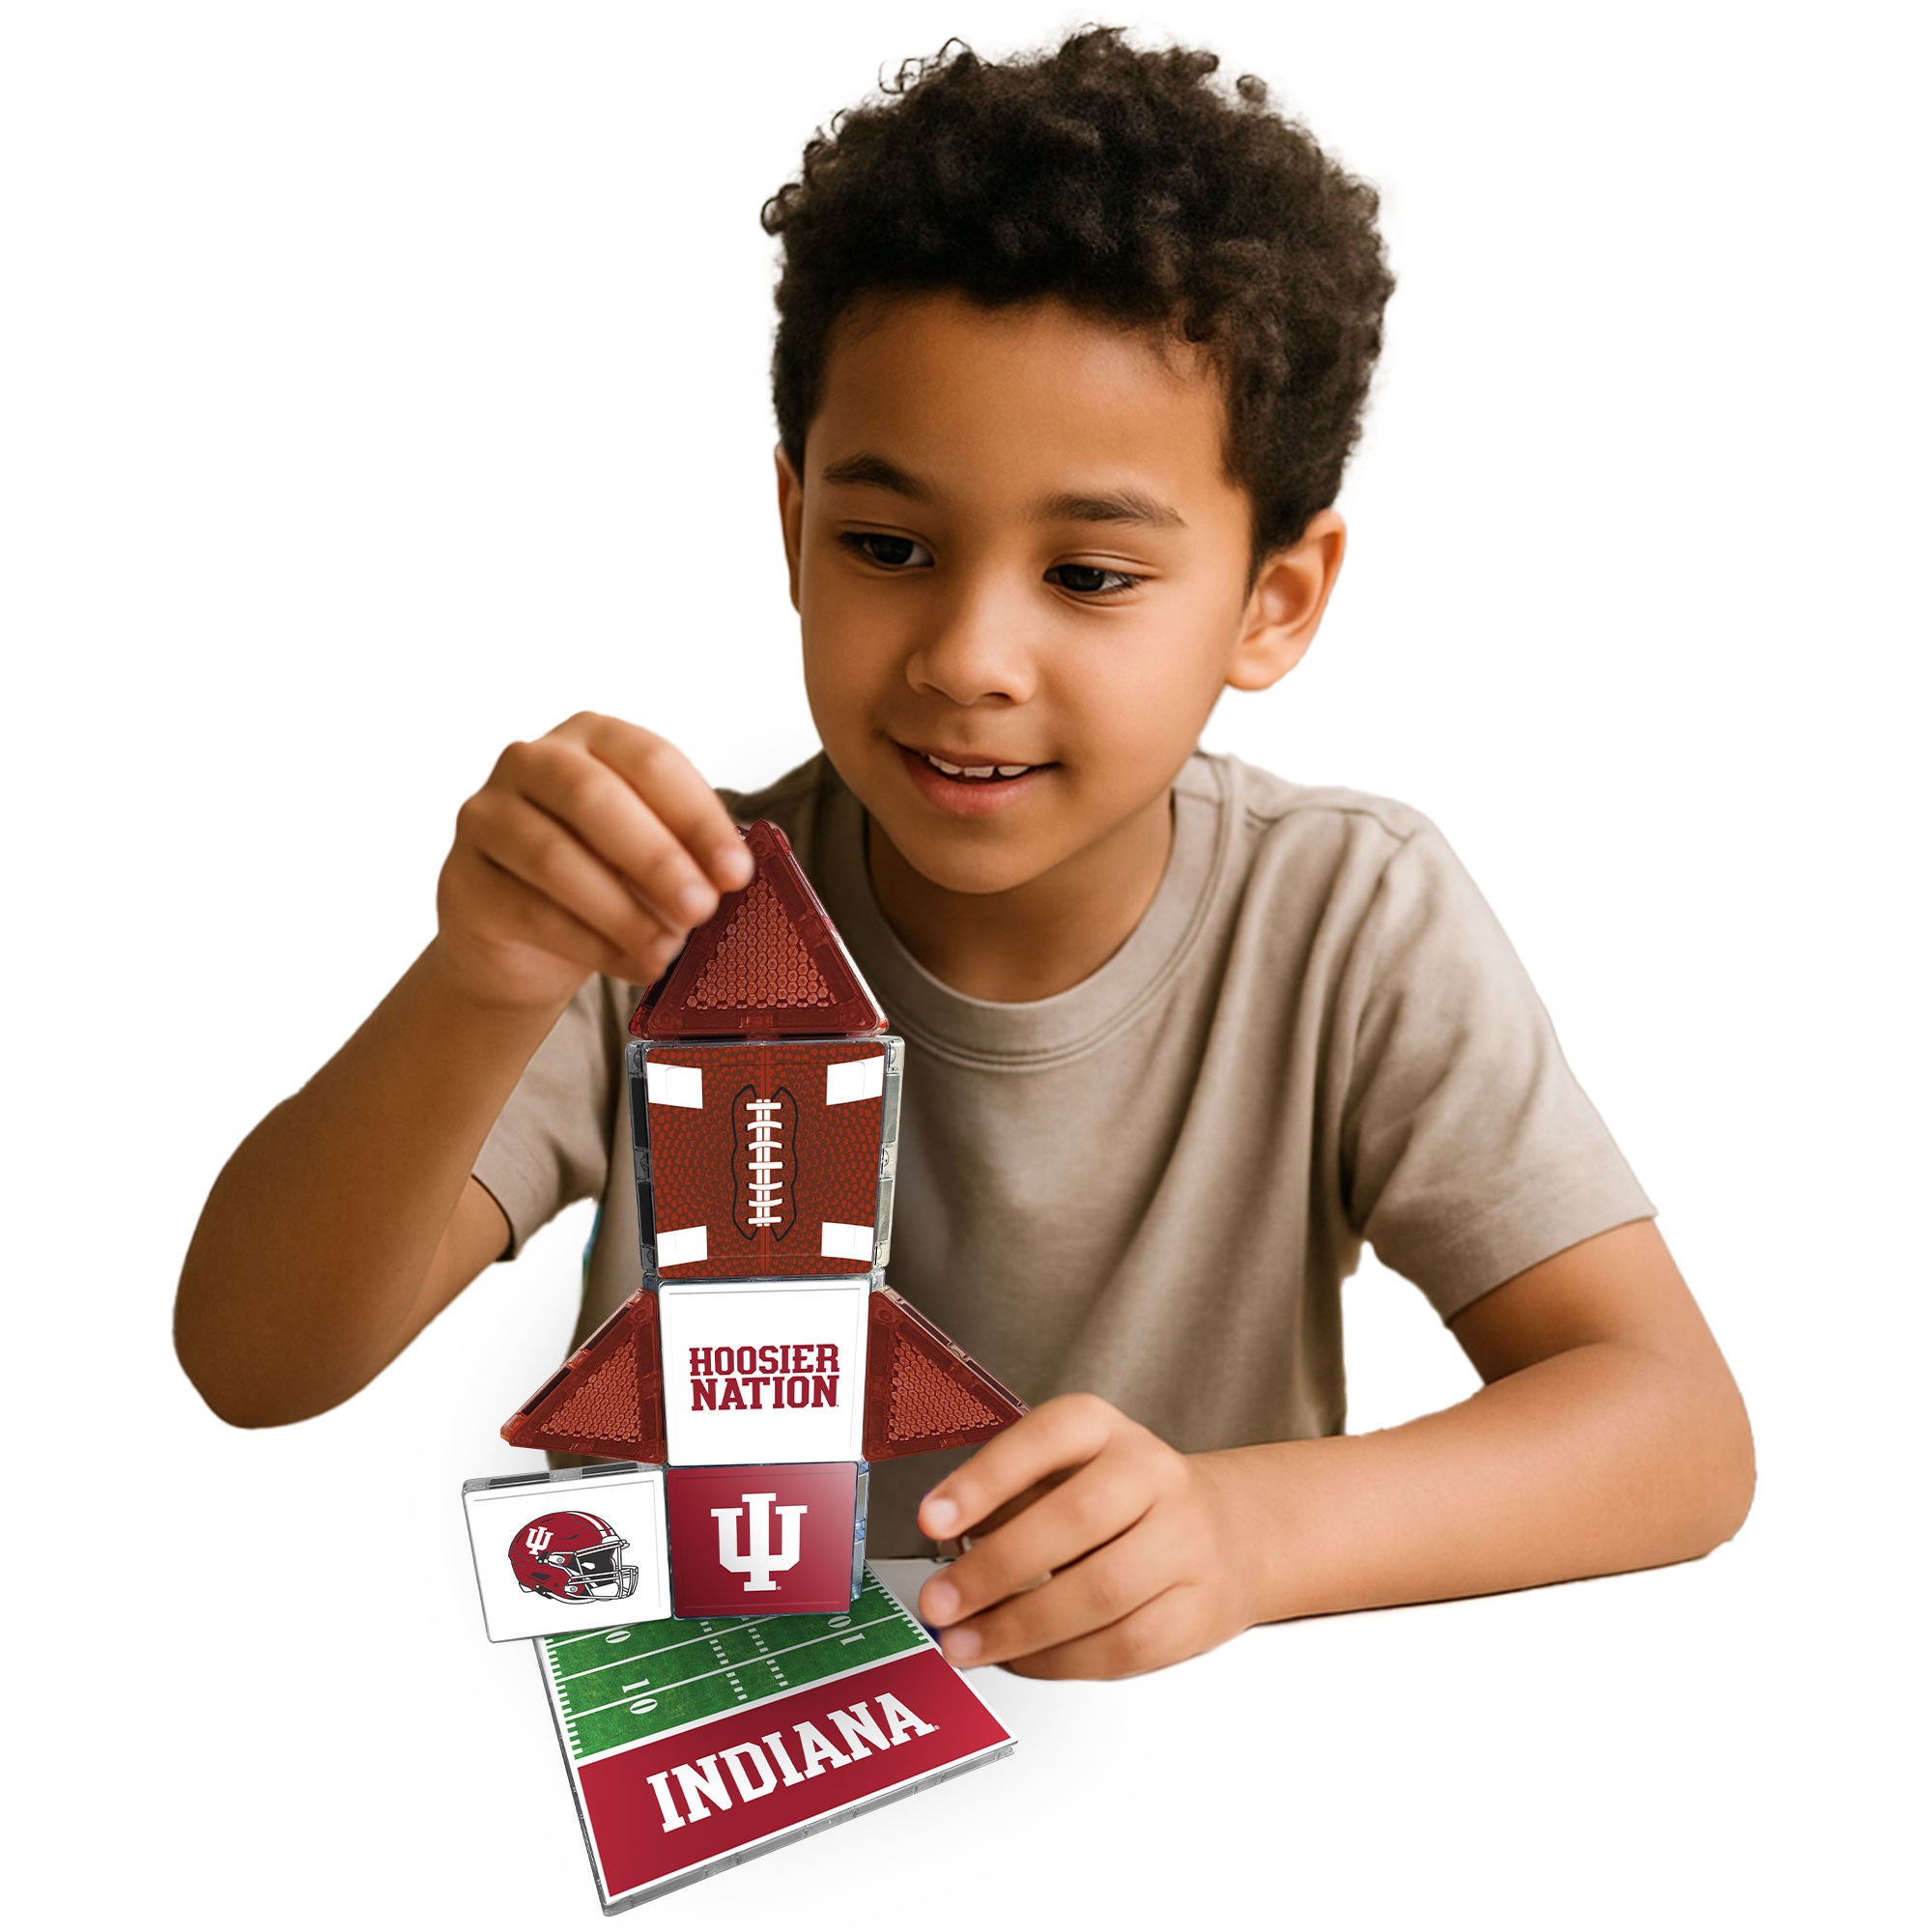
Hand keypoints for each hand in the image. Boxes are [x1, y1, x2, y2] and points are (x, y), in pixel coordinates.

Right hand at [430, 712, 753, 1012]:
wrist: (521, 941)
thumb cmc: (601, 879)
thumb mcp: (650, 858)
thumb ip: (685, 856)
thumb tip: (727, 879)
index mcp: (592, 737)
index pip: (651, 761)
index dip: (698, 818)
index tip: (737, 872)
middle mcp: (531, 762)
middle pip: (594, 799)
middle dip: (657, 859)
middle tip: (702, 908)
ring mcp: (487, 815)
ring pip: (554, 858)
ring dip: (622, 910)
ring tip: (667, 950)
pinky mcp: (462, 877)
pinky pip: (530, 911)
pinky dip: (591, 944)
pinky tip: (632, 965)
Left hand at [914, 1393, 1256, 1679]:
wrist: (1230, 1532)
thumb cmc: (1124, 1500)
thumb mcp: (1068, 1470)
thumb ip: (1010, 1499)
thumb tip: (948, 1549)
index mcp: (1106, 1431)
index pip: (1047, 1438)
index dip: (986, 1479)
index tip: (932, 1519)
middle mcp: (1152, 1475)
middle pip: (1076, 1519)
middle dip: (996, 1569)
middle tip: (941, 1601)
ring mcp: (1184, 1543)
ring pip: (1102, 1592)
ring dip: (1021, 1627)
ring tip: (966, 1643)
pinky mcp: (1197, 1609)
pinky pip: (1124, 1645)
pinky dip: (1062, 1660)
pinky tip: (1022, 1658)